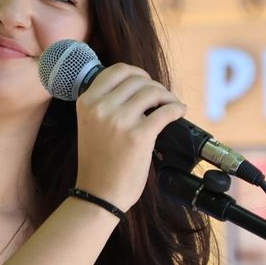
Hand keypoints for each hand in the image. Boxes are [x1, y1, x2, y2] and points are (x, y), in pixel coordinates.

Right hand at [72, 62, 187, 212]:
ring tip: (171, 106)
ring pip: (152, 91)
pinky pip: (166, 111)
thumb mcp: (90, 125)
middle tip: (161, 99)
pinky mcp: (139, 135)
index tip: (146, 82)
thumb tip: (139, 88)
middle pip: (137, 79)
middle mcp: (100, 108)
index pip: (117, 71)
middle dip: (154, 86)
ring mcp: (119, 121)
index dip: (137, 73)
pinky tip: (179, 113)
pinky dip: (177, 109)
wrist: (98, 193)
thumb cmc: (97, 161)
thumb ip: (105, 104)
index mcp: (86, 102)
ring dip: (167, 96)